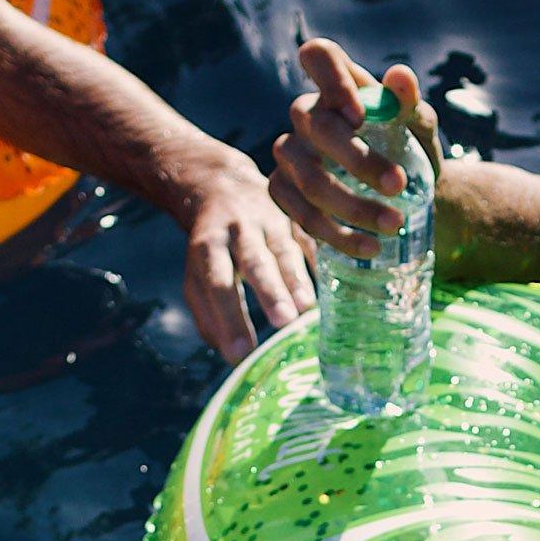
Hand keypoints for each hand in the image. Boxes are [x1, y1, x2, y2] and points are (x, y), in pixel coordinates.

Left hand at [179, 157, 314, 364]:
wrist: (223, 184)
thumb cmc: (211, 245)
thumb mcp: (197, 273)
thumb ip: (207, 312)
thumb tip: (231, 355)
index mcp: (208, 244)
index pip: (217, 284)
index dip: (229, 318)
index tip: (240, 354)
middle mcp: (239, 229)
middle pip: (255, 262)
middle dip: (270, 292)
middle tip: (284, 322)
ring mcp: (270, 220)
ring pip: (285, 250)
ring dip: (298, 279)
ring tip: (308, 309)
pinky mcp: (295, 217)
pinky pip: (312, 238)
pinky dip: (325, 261)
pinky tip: (342, 285)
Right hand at [271, 37, 441, 260]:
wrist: (404, 196)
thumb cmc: (408, 150)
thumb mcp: (418, 130)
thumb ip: (411, 106)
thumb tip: (401, 78)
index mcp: (339, 85)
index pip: (318, 56)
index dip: (331, 79)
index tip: (360, 115)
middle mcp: (306, 114)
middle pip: (316, 126)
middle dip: (359, 159)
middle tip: (399, 185)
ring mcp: (289, 153)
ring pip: (309, 179)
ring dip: (354, 207)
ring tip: (394, 225)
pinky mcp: (282, 190)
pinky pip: (301, 214)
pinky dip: (337, 235)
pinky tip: (369, 246)